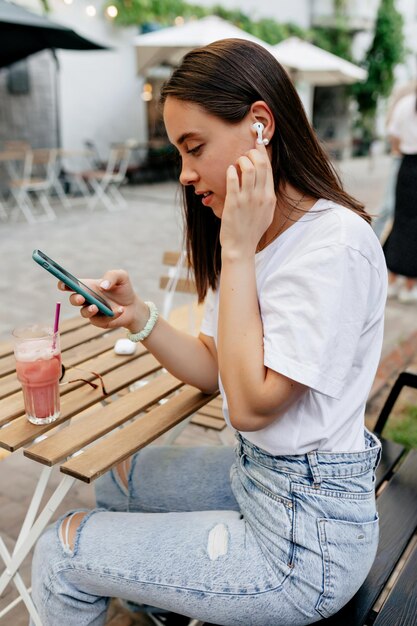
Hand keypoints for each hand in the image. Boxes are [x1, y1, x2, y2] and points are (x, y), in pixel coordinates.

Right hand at [58, 269, 148, 330]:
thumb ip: (112, 275)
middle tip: (82, 297)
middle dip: (75, 299)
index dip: (64, 284)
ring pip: (84, 312)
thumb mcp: (121, 277)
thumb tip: (102, 286)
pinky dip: (111, 315)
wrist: (133, 306)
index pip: (70, 285)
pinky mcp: (99, 321)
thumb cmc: (123, 289)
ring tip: (97, 307)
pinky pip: (101, 320)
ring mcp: (92, 311)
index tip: (63, 283)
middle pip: (73, 299)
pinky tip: (120, 310)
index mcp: (87, 286)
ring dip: (89, 310)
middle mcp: (86, 299)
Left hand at [220, 139, 275, 256]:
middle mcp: (261, 196)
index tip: (257, 143)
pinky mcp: (234, 203)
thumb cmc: (250, 230)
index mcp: (270, 197)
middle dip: (252, 153)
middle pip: (261, 164)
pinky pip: (233, 179)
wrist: (241, 247)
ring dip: (241, 160)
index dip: (262, 152)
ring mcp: (248, 199)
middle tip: (244, 155)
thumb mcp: (265, 213)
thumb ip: (265, 196)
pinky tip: (229, 171)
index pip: (269, 168)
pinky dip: (231, 171)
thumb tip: (263, 180)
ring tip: (236, 164)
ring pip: (249, 168)